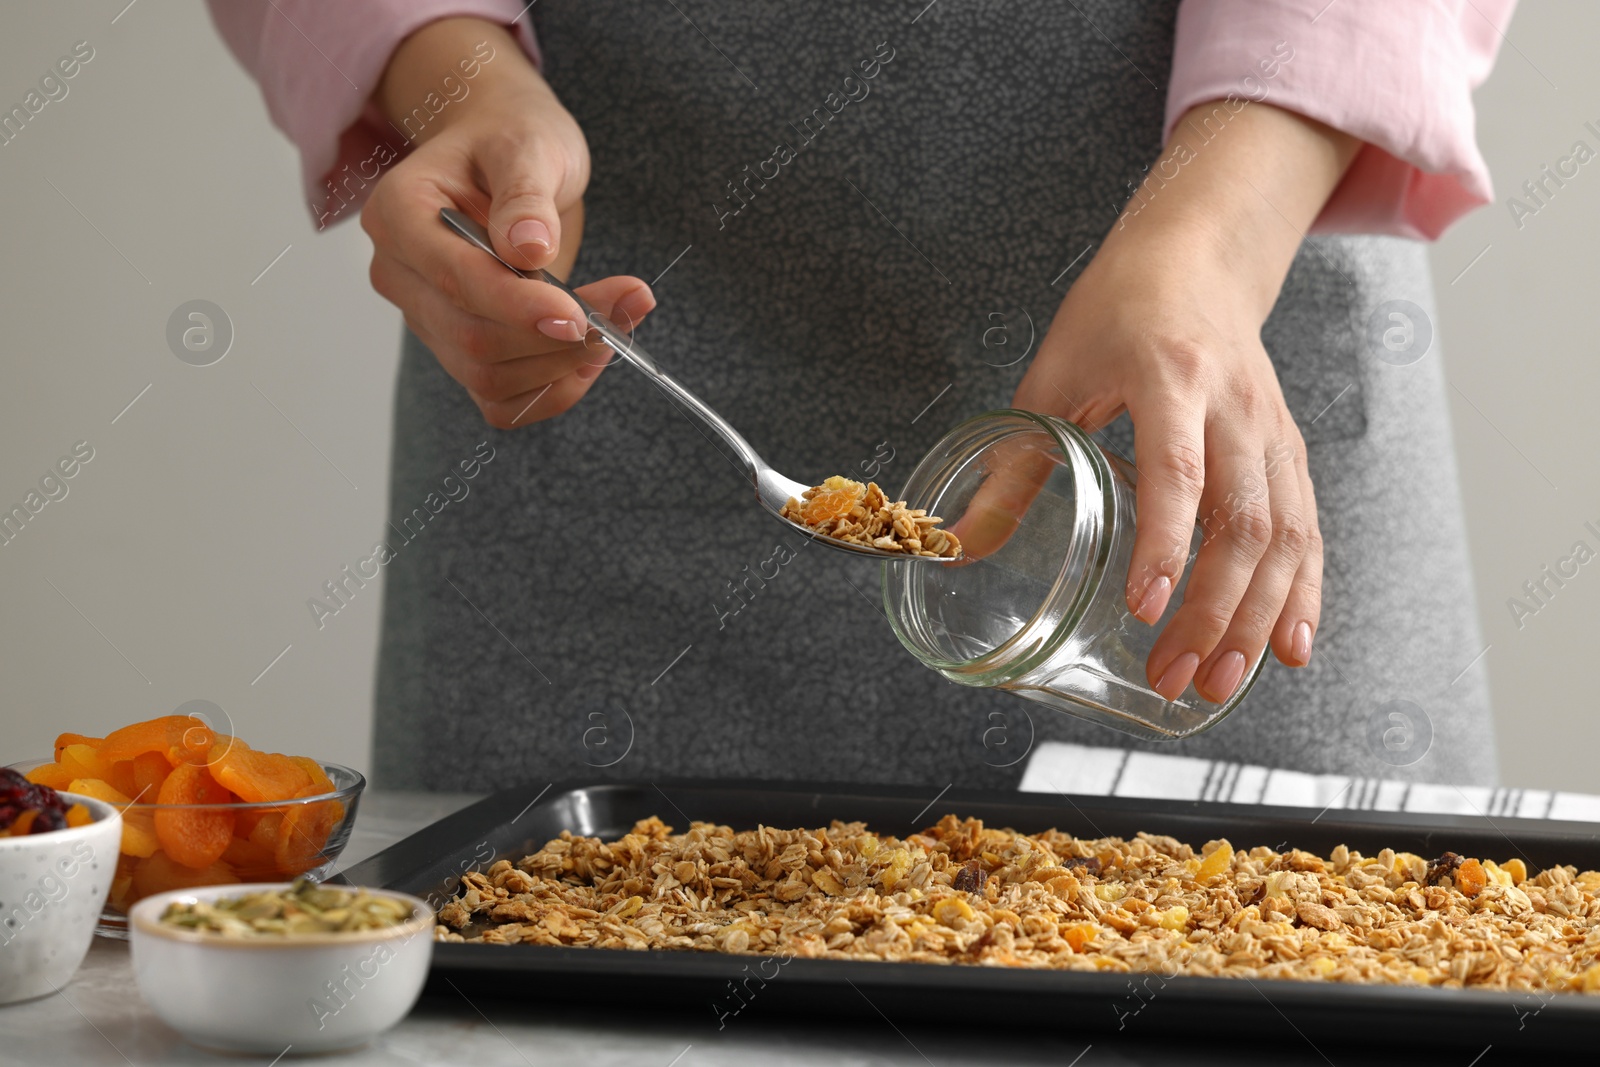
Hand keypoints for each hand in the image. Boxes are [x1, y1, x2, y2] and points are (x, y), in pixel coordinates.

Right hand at [361, 19, 655, 427]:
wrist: (505, 158)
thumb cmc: (511, 140)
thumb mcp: (528, 144)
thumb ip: (526, 194)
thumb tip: (529, 247)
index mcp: (399, 214)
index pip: (457, 282)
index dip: (520, 308)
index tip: (579, 315)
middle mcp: (401, 274)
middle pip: (473, 341)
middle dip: (556, 339)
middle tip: (625, 306)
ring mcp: (427, 318)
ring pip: (488, 378)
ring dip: (562, 365)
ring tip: (616, 321)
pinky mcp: (458, 348)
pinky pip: (499, 401)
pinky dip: (551, 391)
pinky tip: (587, 355)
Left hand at [1014, 101, 1358, 703]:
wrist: (1195, 259)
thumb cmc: (1116, 311)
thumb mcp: (1051, 378)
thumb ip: (1013, 464)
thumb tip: (963, 543)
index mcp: (1170, 377)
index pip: (1179, 469)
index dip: (1167, 543)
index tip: (1148, 608)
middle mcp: (1235, 407)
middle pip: (1244, 520)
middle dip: (1213, 610)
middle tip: (1177, 676)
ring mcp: (1271, 431)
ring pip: (1285, 535)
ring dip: (1256, 618)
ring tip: (1222, 683)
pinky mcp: (1289, 451)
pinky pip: (1307, 530)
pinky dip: (1302, 593)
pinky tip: (1288, 647)